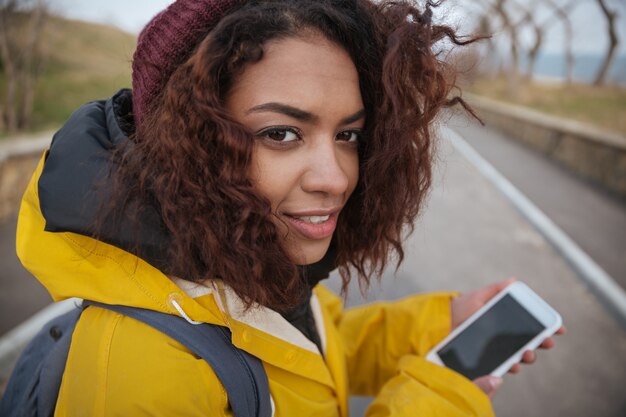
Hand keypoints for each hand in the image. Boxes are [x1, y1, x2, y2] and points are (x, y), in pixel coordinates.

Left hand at [451, 278, 565, 397]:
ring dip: (528, 356)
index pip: (531, 324)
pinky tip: (513, 364)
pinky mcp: (487, 360)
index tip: (558, 329)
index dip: (547, 327)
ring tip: (527, 353)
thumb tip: (514, 280)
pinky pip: (503, 365)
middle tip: (545, 342)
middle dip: (541, 343)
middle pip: (529, 341)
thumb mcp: (477, 297)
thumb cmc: (459, 308)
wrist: (439, 324)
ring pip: (519, 355)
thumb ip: (495, 290)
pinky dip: (511, 366)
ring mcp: (497, 349)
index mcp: (506, 320)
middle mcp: (504, 336)